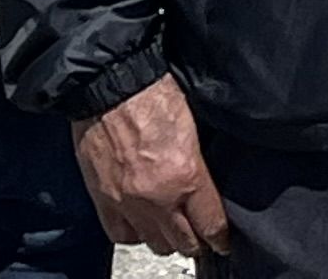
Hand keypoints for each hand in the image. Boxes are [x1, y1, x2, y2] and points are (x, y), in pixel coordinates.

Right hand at [76, 74, 232, 257]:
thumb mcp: (195, 125)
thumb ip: (201, 163)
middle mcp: (157, 197)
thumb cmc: (153, 90)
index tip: (224, 241)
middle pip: (183, 242)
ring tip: (172, 227)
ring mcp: (127, 203)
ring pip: (154, 244)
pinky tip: (142, 222)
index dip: (220, 237)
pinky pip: (122, 236)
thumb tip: (209, 186)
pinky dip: (134, 233)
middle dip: (195, 241)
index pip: (210, 224)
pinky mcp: (103, 200)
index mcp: (187, 174)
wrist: (110, 83)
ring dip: (166, 238)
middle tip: (200, 234)